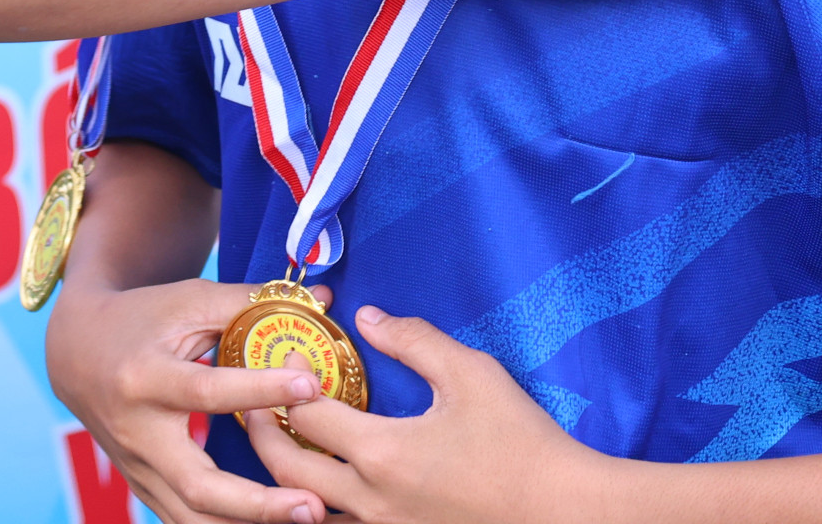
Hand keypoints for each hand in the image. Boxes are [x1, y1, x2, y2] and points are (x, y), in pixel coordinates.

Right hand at [48, 275, 334, 523]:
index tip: (310, 386)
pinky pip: (186, 522)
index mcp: (146, 377)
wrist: (75, 352)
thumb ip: (250, 304)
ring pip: (192, 518)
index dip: (260, 389)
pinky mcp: (144, 487)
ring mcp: (139, 468)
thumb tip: (324, 301)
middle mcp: (138, 432)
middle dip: (258, 503)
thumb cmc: (140, 320)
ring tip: (307, 517)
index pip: (208, 391)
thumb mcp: (186, 301)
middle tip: (314, 504)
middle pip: (198, 485)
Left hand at [261, 307, 611, 523]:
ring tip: (281, 445)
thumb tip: (367, 317)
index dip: (288, 380)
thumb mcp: (472, 375)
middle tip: (254, 402)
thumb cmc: (523, 443)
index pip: (305, 413)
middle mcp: (371, 502)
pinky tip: (321, 487)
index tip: (292, 357)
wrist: (568, 513)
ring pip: (304, 510)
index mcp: (382, 454)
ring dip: (282, 477)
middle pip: (286, 467)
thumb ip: (413, 340)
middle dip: (260, 430)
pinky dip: (317, 510)